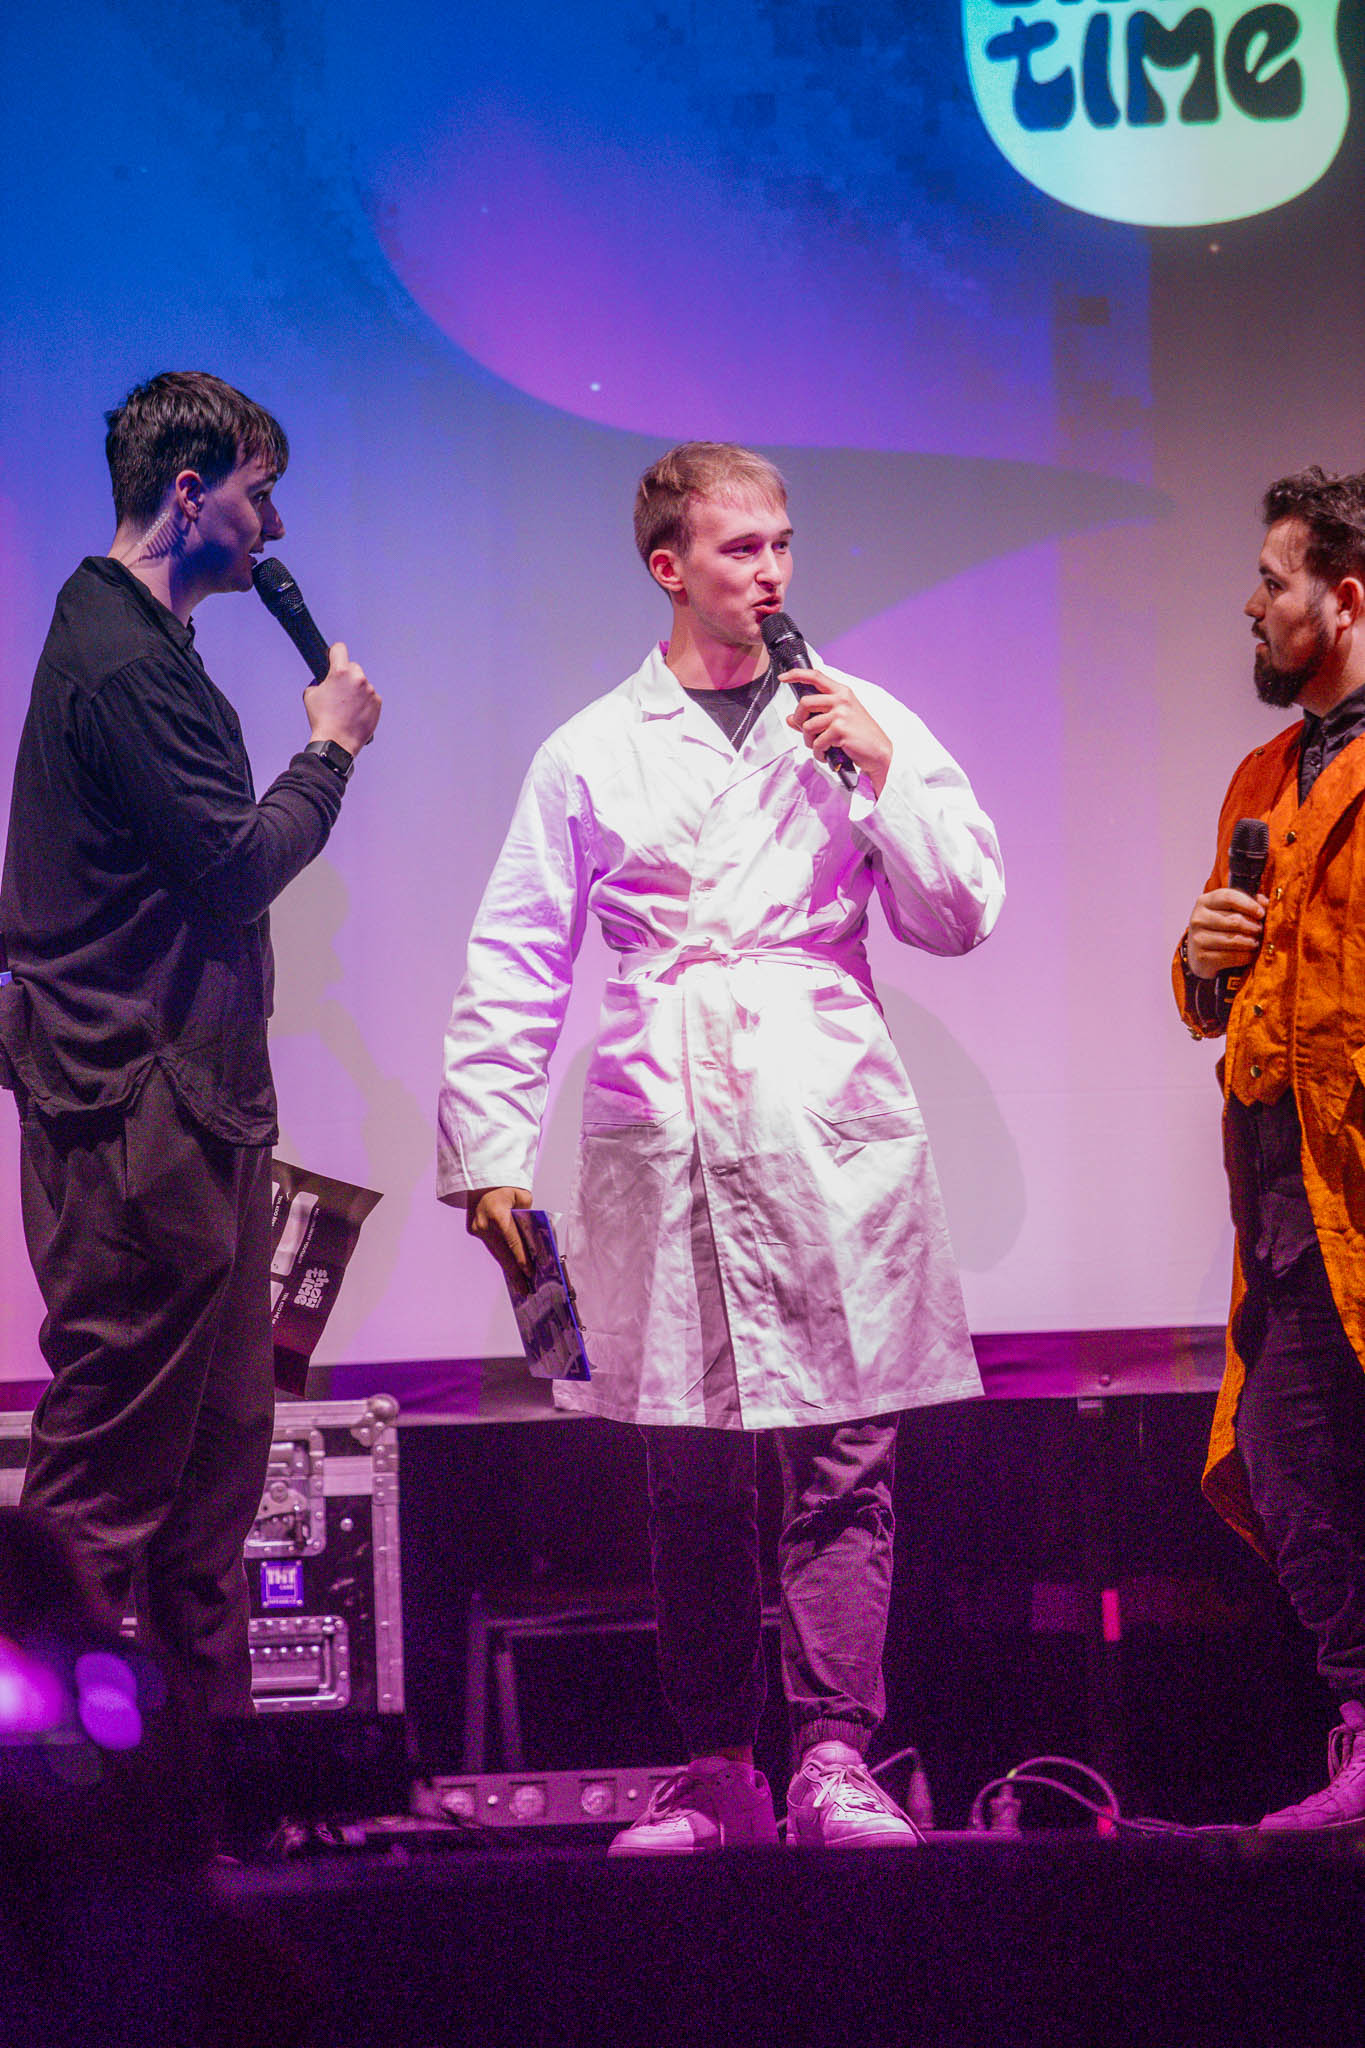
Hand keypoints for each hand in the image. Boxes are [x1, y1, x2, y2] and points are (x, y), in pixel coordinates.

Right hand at [305, 642, 381, 754]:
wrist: (337, 742)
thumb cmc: (323, 721)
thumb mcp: (311, 695)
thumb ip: (319, 682)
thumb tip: (325, 681)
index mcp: (340, 673)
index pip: (339, 649)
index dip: (335, 653)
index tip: (335, 656)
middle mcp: (357, 679)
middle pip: (353, 667)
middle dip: (346, 676)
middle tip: (339, 692)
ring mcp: (369, 691)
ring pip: (362, 683)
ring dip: (356, 690)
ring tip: (347, 707)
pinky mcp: (377, 703)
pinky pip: (370, 696)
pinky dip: (364, 702)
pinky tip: (355, 713)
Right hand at [466, 1185, 533, 1293]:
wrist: (483, 1176)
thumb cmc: (507, 1185)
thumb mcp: (523, 1199)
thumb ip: (527, 1219)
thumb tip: (533, 1242)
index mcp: (497, 1214)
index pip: (513, 1242)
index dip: (522, 1260)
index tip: (530, 1275)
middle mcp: (483, 1223)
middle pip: (502, 1253)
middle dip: (515, 1273)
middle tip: (525, 1290)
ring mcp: (476, 1227)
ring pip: (495, 1252)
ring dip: (507, 1267)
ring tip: (518, 1284)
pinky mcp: (473, 1229)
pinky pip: (490, 1245)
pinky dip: (500, 1255)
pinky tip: (508, 1268)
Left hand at [784, 669, 892, 794]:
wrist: (879, 752)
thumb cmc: (860, 735)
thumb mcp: (838, 721)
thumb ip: (814, 717)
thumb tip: (791, 719)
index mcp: (842, 692)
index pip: (816, 676)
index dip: (796, 675)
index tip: (784, 678)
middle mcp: (841, 699)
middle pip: (804, 703)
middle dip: (799, 720)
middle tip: (806, 732)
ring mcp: (841, 714)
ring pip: (808, 726)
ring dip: (810, 741)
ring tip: (821, 747)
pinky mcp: (840, 730)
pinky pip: (817, 743)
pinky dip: (819, 753)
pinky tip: (828, 754)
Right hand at [1184, 888, 1267, 979]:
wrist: (1201, 953)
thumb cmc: (1221, 928)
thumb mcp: (1230, 910)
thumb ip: (1248, 902)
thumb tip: (1265, 902)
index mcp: (1204, 902)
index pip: (1229, 897)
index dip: (1249, 905)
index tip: (1261, 913)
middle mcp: (1198, 918)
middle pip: (1235, 920)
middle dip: (1253, 927)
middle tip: (1260, 931)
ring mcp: (1198, 938)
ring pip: (1234, 939)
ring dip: (1250, 942)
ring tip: (1255, 942)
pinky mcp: (1202, 956)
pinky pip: (1231, 956)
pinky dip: (1245, 956)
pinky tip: (1249, 954)